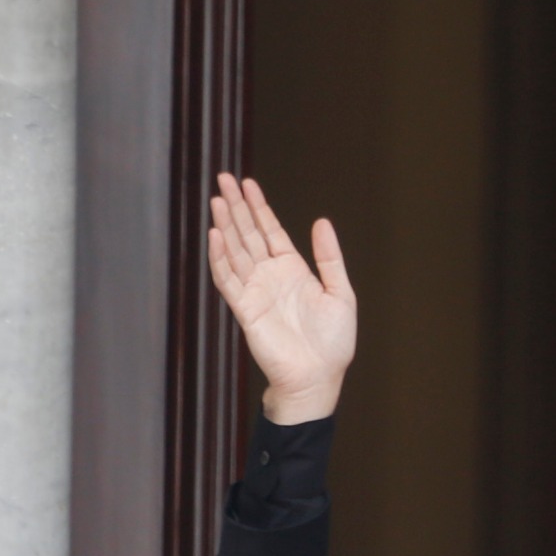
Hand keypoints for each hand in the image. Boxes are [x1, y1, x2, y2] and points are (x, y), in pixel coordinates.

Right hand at [207, 175, 355, 423]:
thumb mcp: (340, 294)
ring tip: (216, 199)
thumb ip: (329, 258)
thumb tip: (322, 221)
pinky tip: (216, 235)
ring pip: (236, 250)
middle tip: (223, 178)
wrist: (318, 377)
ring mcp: (255, 291)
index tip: (248, 183)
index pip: (270, 231)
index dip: (259, 207)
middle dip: (236, 206)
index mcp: (293, 270)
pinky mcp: (245, 308)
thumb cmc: (333, 343)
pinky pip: (228, 279)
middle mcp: (270, 276)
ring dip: (225, 225)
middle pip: (248, 234)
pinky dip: (220, 257)